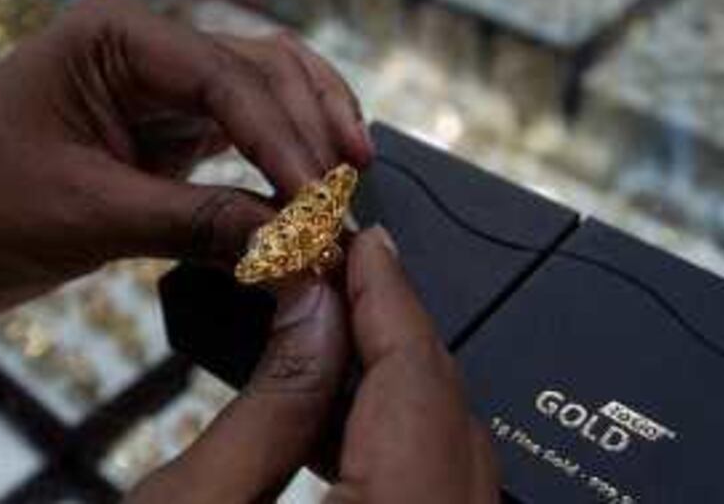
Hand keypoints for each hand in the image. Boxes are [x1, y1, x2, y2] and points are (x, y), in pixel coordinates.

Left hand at [0, 0, 371, 317]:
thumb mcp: (87, 214)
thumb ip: (195, 223)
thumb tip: (290, 245)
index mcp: (118, 39)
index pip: (229, 79)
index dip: (284, 142)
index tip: (320, 200)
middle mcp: (150, 52)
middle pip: (266, 73)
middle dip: (312, 129)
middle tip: (345, 196)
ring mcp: (164, 91)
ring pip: (267, 96)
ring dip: (310, 135)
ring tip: (349, 183)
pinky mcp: (169, 133)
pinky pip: (243, 137)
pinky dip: (279, 164)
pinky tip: (307, 191)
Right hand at [127, 227, 497, 502]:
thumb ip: (269, 403)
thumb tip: (318, 309)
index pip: (419, 386)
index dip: (392, 300)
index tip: (367, 246)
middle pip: (450, 419)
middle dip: (400, 335)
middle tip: (349, 277)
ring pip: (454, 461)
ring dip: (398, 387)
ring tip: (338, 332)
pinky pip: (437, 501)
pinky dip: (397, 446)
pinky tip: (343, 418)